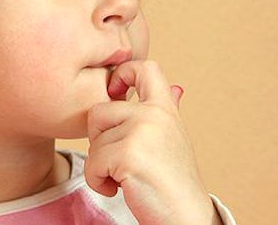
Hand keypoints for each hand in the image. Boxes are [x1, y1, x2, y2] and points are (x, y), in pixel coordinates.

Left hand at [85, 60, 220, 224]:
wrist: (185, 217)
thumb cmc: (174, 180)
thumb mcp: (173, 138)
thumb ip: (167, 111)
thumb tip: (175, 88)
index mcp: (165, 108)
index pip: (145, 68)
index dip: (122, 73)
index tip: (115, 93)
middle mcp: (155, 114)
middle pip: (99, 111)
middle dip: (98, 139)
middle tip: (118, 160)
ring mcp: (142, 132)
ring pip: (93, 142)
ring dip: (100, 165)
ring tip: (124, 177)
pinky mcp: (128, 154)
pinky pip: (92, 164)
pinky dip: (98, 182)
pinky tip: (120, 188)